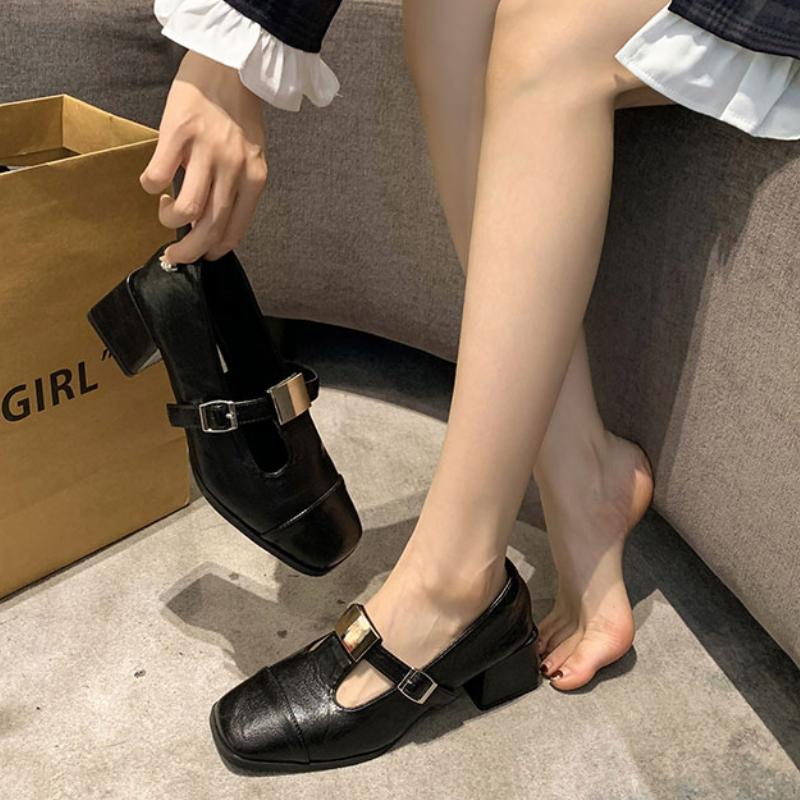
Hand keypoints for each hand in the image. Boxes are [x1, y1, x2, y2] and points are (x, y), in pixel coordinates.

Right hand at [140, 50, 268, 263]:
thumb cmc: (237, 114)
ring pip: (187, 209)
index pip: (234, 231)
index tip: (199, 254)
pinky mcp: (179, 134)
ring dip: (170, 220)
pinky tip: (153, 181)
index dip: (213, 251)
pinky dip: (150, 187)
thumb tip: (210, 222)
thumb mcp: (250, 156)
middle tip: (172, 256)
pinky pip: (158, 177)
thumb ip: (236, 188)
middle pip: (209, 228)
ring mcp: (207, 152)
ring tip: (165, 209)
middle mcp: (234, 170)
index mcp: (254, 179)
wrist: (227, 67)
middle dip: (188, 251)